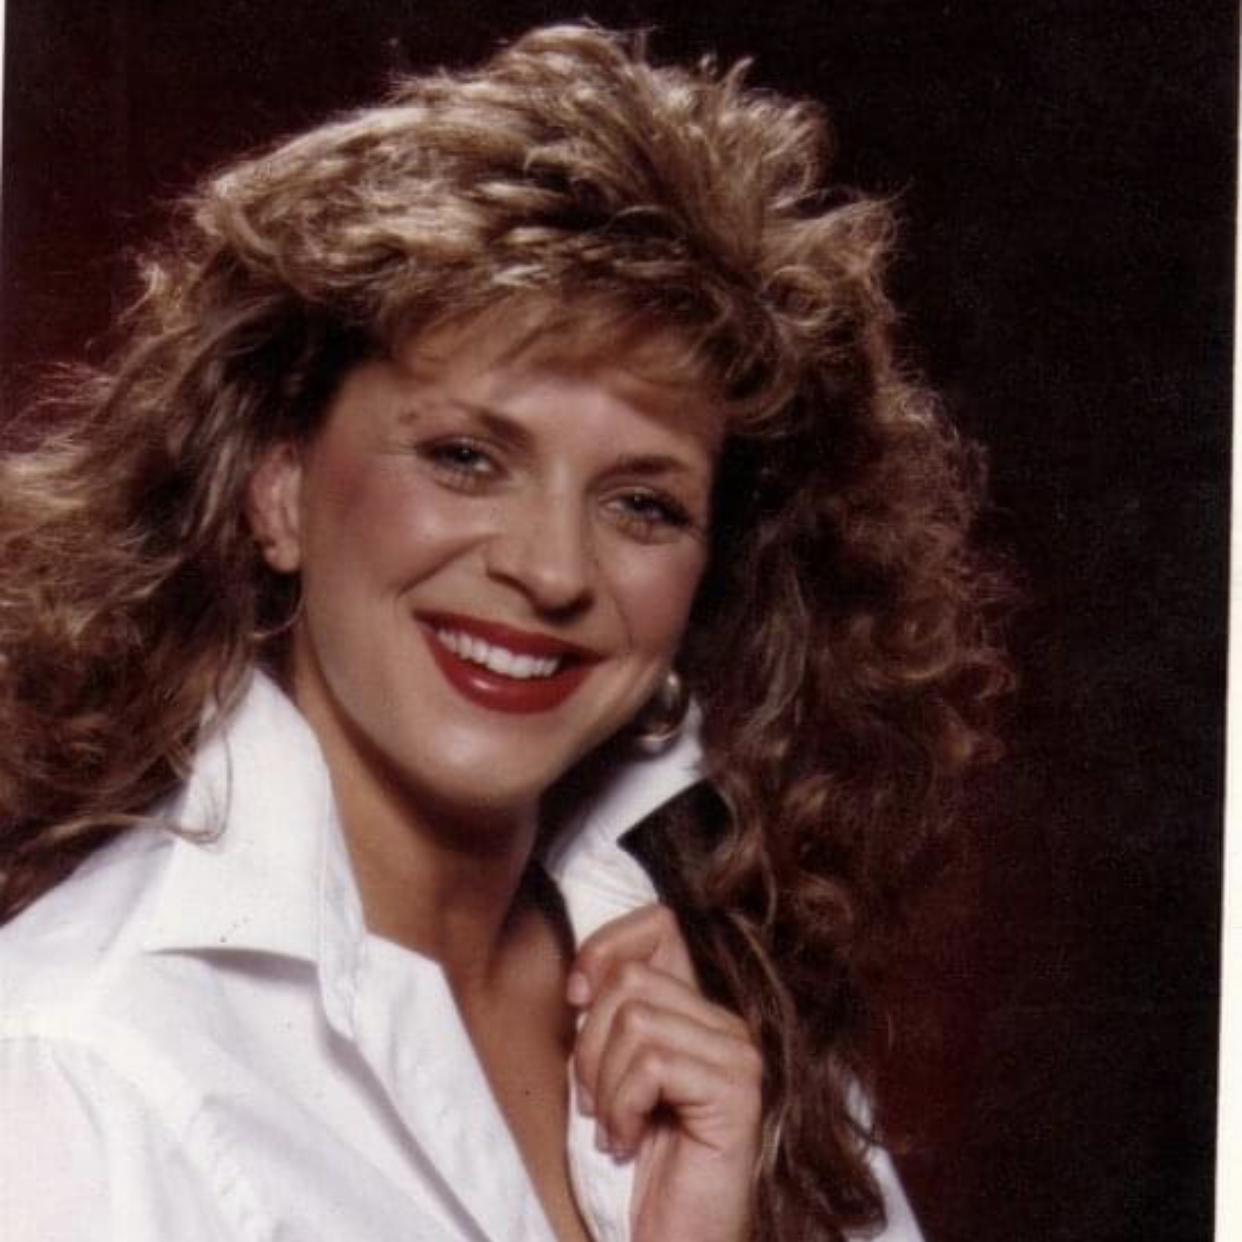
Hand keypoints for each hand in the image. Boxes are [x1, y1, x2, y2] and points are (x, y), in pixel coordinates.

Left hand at [568, 904, 762, 1241]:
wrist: (671, 1238)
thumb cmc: (635, 1163)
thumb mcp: (611, 1072)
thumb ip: (611, 1016)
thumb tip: (583, 980)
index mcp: (697, 1010)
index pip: (657, 923)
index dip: (604, 948)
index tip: (576, 999)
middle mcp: (726, 1024)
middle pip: (631, 978)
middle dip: (589, 1045)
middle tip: (596, 1103)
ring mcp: (738, 1055)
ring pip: (636, 1020)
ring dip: (604, 1085)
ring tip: (614, 1128)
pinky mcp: (737, 1091)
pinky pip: (651, 1063)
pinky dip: (621, 1108)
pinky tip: (630, 1143)